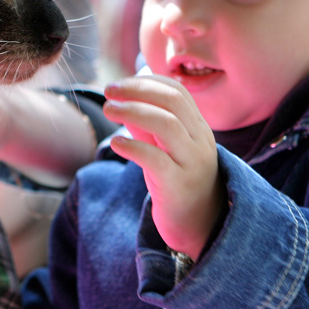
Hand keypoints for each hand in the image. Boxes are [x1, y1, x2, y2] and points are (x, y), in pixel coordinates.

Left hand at [103, 75, 225, 259]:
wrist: (199, 226)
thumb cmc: (176, 180)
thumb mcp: (164, 147)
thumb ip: (147, 123)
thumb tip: (122, 98)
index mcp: (198, 127)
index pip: (176, 91)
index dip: (146, 82)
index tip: (120, 84)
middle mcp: (200, 141)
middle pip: (172, 101)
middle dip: (137, 90)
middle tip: (109, 91)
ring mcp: (192, 162)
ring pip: (167, 125)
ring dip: (133, 111)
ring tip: (108, 110)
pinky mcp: (179, 185)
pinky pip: (156, 159)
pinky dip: (133, 146)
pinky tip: (116, 143)